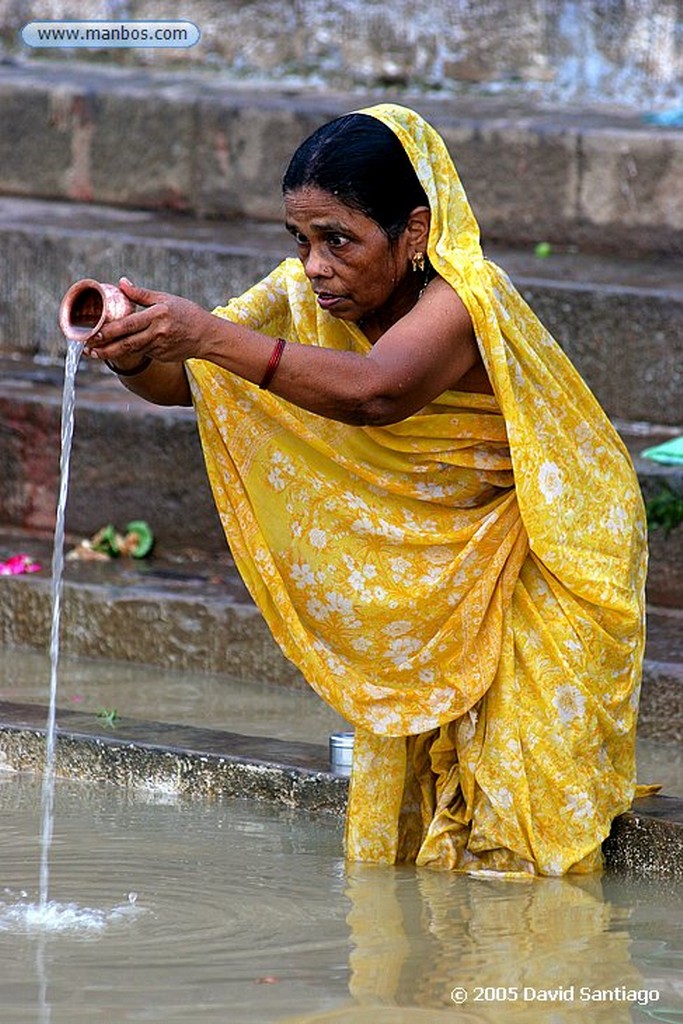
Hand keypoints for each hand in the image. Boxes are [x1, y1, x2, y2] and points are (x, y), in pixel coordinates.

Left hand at [85, 277, 212, 365]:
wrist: (207, 335)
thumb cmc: (186, 313)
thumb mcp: (165, 298)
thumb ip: (141, 294)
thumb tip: (121, 283)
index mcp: (157, 315)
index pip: (128, 324)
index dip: (109, 331)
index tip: (93, 333)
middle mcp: (157, 333)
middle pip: (126, 343)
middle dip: (105, 347)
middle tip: (87, 349)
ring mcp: (160, 347)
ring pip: (131, 351)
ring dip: (111, 353)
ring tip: (95, 353)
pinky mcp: (162, 356)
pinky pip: (142, 353)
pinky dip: (128, 353)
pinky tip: (115, 351)